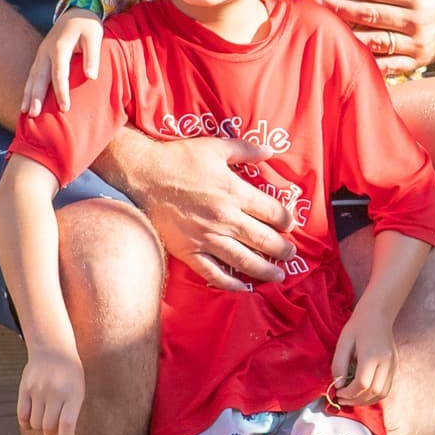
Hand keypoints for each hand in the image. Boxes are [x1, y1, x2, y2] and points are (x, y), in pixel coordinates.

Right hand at [17, 346, 87, 434]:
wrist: (53, 350)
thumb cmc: (70, 377)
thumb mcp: (78, 392)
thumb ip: (70, 415)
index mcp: (73, 394)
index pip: (67, 424)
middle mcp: (54, 392)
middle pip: (48, 428)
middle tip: (55, 434)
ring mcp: (38, 389)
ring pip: (34, 424)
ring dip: (40, 428)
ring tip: (45, 419)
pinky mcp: (24, 388)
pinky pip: (22, 416)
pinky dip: (26, 423)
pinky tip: (32, 419)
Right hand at [22, 7, 106, 116]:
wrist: (76, 11)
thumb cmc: (87, 25)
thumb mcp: (94, 36)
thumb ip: (92, 56)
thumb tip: (91, 77)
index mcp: (60, 47)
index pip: (59, 73)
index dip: (61, 91)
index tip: (64, 108)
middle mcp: (46, 51)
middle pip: (40, 77)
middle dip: (36, 96)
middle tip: (34, 115)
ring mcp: (41, 54)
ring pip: (32, 77)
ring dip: (28, 94)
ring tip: (25, 113)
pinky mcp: (41, 57)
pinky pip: (32, 75)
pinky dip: (28, 88)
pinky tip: (26, 101)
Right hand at [98, 130, 293, 288]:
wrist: (143, 175)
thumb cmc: (179, 158)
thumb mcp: (216, 147)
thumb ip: (246, 150)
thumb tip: (271, 150)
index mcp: (234, 192)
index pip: (272, 212)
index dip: (287, 220)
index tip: (291, 225)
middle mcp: (224, 218)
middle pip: (263, 239)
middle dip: (282, 250)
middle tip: (291, 255)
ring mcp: (206, 237)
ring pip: (243, 260)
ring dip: (264, 270)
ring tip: (277, 276)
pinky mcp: (188, 250)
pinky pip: (212, 273)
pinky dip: (229, 283)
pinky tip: (243, 288)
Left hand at [317, 0, 434, 76]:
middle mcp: (417, 20)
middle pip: (369, 15)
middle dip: (340, 9)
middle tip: (317, 4)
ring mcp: (418, 44)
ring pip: (375, 41)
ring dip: (348, 35)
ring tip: (326, 28)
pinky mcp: (419, 61)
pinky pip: (389, 65)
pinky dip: (368, 62)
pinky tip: (348, 54)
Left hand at [330, 305, 397, 405]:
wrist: (378, 315)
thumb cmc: (358, 327)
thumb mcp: (343, 342)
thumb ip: (339, 365)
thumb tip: (339, 386)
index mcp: (372, 354)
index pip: (362, 383)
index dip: (348, 393)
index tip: (337, 392)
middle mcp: (386, 362)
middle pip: (373, 392)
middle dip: (356, 400)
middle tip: (342, 399)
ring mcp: (393, 365)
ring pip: (382, 393)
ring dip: (366, 401)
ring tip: (351, 399)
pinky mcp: (395, 367)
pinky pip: (386, 388)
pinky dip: (374, 396)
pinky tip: (362, 393)